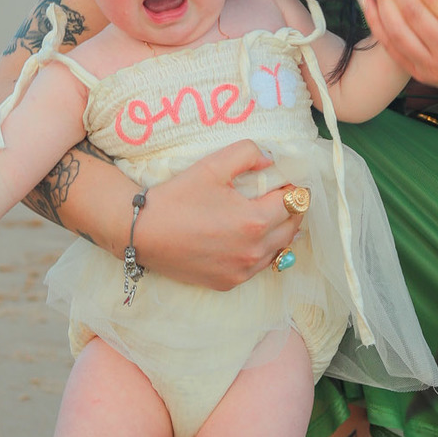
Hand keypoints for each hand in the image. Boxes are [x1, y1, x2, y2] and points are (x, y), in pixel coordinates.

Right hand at [134, 139, 301, 291]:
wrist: (142, 233)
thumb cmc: (177, 197)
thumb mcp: (213, 165)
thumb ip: (248, 154)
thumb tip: (271, 161)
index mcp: (254, 220)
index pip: (294, 202)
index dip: (295, 187)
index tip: (287, 179)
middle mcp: (253, 250)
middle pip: (293, 228)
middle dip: (292, 209)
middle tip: (281, 194)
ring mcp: (242, 271)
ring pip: (280, 250)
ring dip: (280, 231)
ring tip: (267, 214)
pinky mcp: (229, 283)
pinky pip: (260, 266)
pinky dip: (262, 250)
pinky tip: (249, 237)